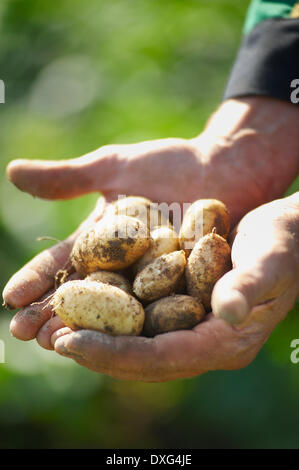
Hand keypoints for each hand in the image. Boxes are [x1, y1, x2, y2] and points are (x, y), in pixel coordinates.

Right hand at [3, 96, 298, 338]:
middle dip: (52, 314)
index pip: (60, 265)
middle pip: (81, 295)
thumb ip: (69, 178)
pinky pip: (157, 311)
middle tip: (27, 335)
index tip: (10, 298)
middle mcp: (120, 266)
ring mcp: (150, 281)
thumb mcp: (116, 168)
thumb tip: (12, 171)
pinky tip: (117, 345)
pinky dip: (136, 328)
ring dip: (86, 329)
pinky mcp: (181, 291)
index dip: (35, 281)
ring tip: (59, 345)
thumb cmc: (172, 164)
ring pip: (113, 311)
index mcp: (100, 240)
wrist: (225, 168)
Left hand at [35, 192, 298, 381]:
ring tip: (54, 328)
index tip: (71, 343)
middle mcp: (205, 342)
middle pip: (143, 358)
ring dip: (96, 336)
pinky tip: (82, 302)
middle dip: (96, 351)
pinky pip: (141, 320)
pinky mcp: (184, 308)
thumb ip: (250, 285)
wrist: (287, 233)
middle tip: (51, 339)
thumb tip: (228, 312)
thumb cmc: (282, 243)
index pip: (163, 358)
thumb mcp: (270, 259)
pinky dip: (110, 314)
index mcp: (226, 340)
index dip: (116, 353)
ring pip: (137, 343)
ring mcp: (193, 327)